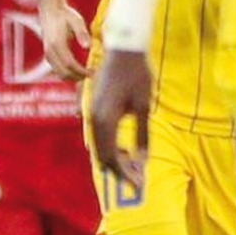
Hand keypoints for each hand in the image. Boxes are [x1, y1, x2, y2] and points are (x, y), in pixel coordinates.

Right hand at [39, 0, 91, 80]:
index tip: (93, 72)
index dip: (81, 71)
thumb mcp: (76, 20)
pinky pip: (57, 69)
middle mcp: (50, 50)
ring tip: (86, 74)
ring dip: (72, 77)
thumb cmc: (65, 14)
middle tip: (91, 75)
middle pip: (63, 72)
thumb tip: (88, 47)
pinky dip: (67, 73)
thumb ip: (82, 33)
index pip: (69, 64)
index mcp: (57, 43)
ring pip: (59, 73)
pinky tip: (77, 71)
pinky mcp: (48, 54)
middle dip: (78, 77)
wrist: (50, 9)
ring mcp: (48, 53)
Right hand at [89, 50, 150, 187]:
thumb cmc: (137, 75)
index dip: (125, 173)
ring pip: (99, 144)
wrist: (124, 49)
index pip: (112, 156)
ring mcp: (91, 111)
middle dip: (120, 170)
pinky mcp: (94, 106)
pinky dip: (110, 145)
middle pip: (102, 153)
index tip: (140, 185)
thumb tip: (143, 159)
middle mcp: (93, 117)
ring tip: (133, 167)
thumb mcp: (143, 106)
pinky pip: (99, 133)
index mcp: (105, 119)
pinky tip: (124, 148)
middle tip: (138, 180)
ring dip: (114, 158)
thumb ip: (142, 133)